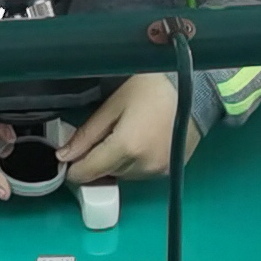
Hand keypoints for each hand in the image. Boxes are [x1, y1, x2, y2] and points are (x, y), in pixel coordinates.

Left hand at [62, 73, 196, 181]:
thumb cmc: (152, 87)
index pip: (88, 172)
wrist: (195, 86)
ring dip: (117, 161)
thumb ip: (88, 133)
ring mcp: (158, 171)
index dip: (73, 168)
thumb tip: (65, 156)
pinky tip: (141, 139)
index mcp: (126, 147)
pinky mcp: (169, 171)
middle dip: (98, 158)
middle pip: (105, 173)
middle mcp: (143, 165)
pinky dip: (135, 161)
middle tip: (103, 132)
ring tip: (126, 132)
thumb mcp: (114, 104)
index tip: (67, 158)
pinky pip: (141, 172)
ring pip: (123, 175)